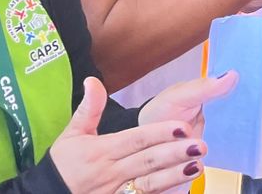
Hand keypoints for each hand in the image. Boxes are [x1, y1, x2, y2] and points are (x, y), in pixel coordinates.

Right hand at [49, 77, 207, 193]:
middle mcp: (110, 172)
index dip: (158, 133)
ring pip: (148, 183)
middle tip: (200, 145)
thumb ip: (89, 108)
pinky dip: (162, 192)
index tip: (182, 126)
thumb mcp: (72, 135)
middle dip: (174, 153)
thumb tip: (92, 79)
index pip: (134, 140)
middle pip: (146, 161)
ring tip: (197, 166)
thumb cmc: (62, 164)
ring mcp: (116, 191)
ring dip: (173, 176)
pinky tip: (181, 187)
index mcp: (101, 151)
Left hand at [141, 65, 261, 140]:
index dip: (260, 72)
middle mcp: (224, 107)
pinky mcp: (226, 147)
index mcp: (213, 90)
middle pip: (255, 96)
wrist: (146, 151)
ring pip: (258, 117)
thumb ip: (202, 87)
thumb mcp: (176, 97)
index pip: (242, 78)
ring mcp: (227, 127)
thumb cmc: (158, 117)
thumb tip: (232, 74)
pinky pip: (250, 142)